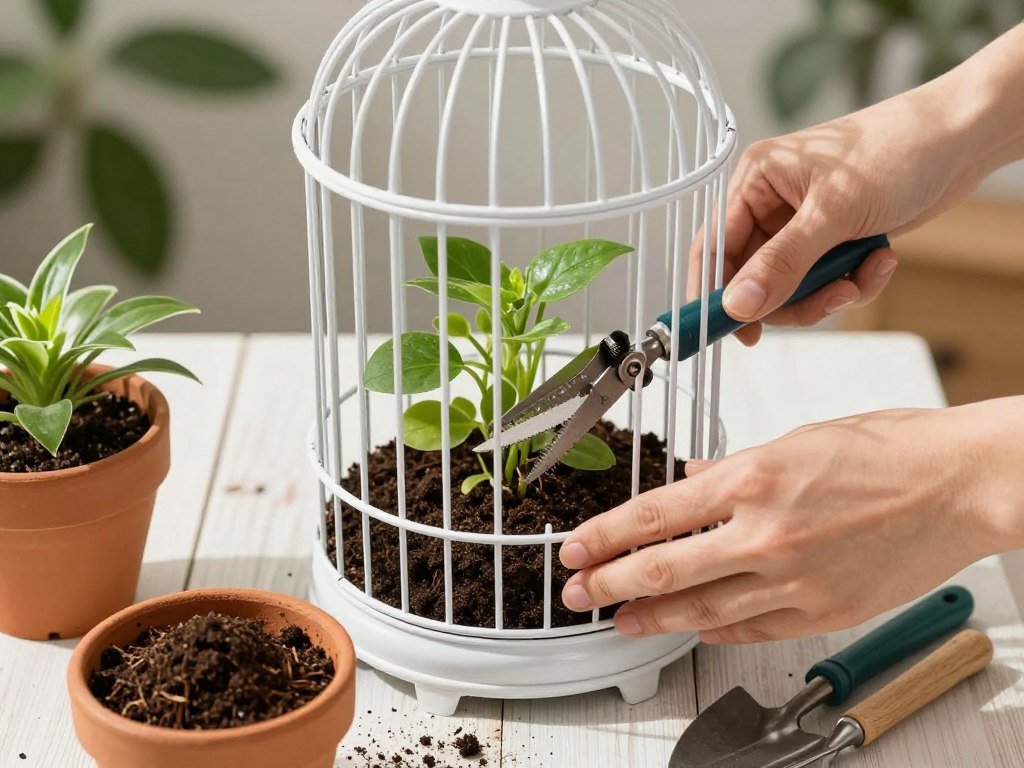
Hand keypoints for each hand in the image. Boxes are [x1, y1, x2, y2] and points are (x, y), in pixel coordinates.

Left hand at [558, 401, 1023, 642]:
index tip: (575, 547)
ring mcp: (794, 579)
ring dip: (653, 618)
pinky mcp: (823, 612)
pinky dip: (717, 630)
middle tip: (578, 592)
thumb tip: (694, 476)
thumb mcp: (796, 439)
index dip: (604, 535)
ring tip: (620, 621)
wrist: (959, 485)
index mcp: (752, 478)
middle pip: (664, 568)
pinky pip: (754, 628)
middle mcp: (765, 533)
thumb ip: (735, 466)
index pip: (653, 514)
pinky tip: (693, 630)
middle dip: (609, 583)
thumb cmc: (887, 451)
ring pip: (702, 609)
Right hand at [695, 71, 990, 345]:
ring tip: (860, 276)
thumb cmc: (897, 150)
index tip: (729, 332)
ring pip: (791, 288)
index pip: (714, 248)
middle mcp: (772, 203)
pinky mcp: (833, 242)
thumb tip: (738, 306)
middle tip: (827, 300)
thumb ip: (781, 264)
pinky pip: (825, 284)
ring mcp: (803, 225)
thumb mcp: (833, 212)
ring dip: (828, 293)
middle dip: (792, 297)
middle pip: (754, 277)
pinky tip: (881, 260)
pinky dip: (853, 283)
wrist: (963, 140)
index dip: (717, 293)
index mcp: (756, 180)